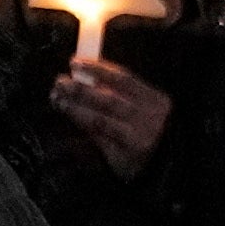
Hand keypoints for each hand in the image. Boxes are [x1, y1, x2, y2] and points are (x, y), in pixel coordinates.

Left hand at [47, 57, 173, 170]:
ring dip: (76, 108)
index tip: (75, 61)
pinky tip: (69, 117)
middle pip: (109, 99)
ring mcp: (137, 138)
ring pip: (101, 120)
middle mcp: (149, 118)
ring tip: (58, 100)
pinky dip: (82, 126)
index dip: (97, 68)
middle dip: (81, 89)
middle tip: (60, 81)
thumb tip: (83, 75)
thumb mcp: (142, 107)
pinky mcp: (125, 155)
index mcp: (155, 100)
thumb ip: (118, 92)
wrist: (166, 164)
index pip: (124, 79)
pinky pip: (98, 138)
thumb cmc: (148, 128)